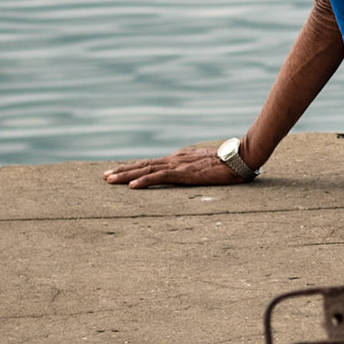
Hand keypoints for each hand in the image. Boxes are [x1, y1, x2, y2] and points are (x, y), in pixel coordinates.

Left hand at [104, 146, 243, 189]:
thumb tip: (192, 172)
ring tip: (109, 180)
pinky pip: (159, 177)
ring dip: (126, 175)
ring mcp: (178, 165)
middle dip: (123, 170)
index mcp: (180, 157)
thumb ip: (196, 167)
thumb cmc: (228, 163)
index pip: (153, 163)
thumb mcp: (207, 164)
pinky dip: (144, 181)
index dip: (135, 167)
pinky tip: (132, 186)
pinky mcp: (184, 173)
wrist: (239, 158)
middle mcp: (175, 159)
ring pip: (146, 169)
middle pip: (144, 164)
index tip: (120, 172)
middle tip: (105, 176)